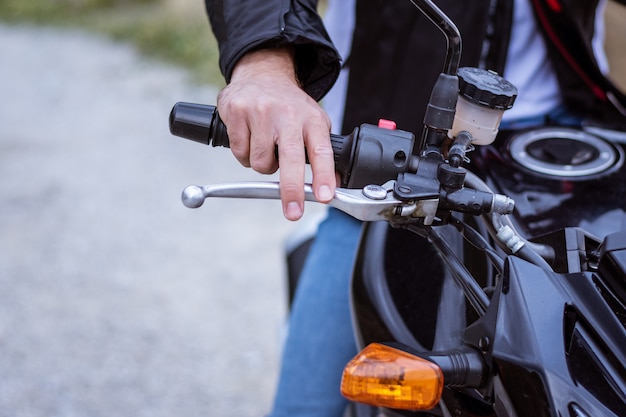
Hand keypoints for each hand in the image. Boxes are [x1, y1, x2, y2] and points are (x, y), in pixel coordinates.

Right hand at [216, 48, 335, 220]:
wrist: (263, 73)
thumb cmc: (290, 106)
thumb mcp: (314, 122)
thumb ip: (322, 153)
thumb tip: (334, 186)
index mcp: (311, 119)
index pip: (321, 151)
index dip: (324, 175)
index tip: (324, 196)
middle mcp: (287, 114)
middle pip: (289, 158)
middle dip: (291, 190)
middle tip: (293, 212)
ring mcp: (260, 112)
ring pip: (259, 162)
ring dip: (262, 165)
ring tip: (266, 147)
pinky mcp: (237, 112)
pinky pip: (239, 153)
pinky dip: (244, 154)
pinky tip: (250, 137)